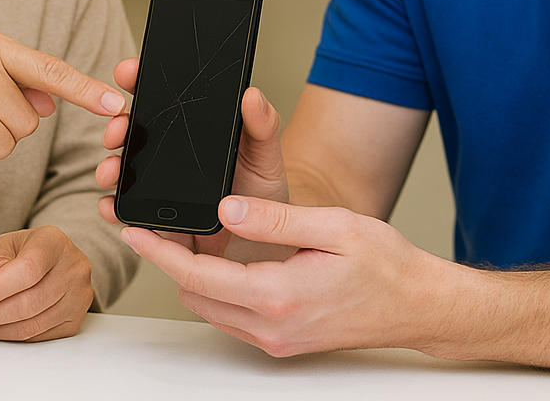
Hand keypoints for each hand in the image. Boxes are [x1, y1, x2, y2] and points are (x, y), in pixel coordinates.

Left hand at [0, 226, 92, 341]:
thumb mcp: (5, 244)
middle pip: (29, 303)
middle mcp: (73, 269)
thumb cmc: (27, 251)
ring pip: (32, 325)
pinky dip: (10, 337)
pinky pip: (38, 337)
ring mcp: (78, 296)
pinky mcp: (75, 320)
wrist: (53, 260)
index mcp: (54, 243)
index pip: (26, 271)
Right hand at [94, 56, 288, 259]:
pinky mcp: (157, 222)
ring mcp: (160, 188)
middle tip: (118, 127)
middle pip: (136, 132)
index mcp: (196, 131)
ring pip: (126, 171)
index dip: (143, 81)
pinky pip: (130, 214)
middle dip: (118, 126)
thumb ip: (262, 126)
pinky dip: (113, 209)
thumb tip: (252, 94)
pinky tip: (110, 206)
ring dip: (110, 167)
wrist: (266, 244)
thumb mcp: (267, 157)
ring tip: (110, 170)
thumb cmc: (265, 194)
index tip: (129, 71)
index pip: (164, 99)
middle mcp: (172, 156)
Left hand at [121, 194, 454, 357]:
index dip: (160, 251)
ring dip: (189, 278)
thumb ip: (275, 219)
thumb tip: (226, 208)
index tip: (132, 229)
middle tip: (148, 226)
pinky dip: (214, 292)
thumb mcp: (333, 226)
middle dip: (167, 262)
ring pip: (210, 309)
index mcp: (280, 295)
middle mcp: (272, 326)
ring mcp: (276, 338)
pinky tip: (215, 263)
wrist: (417, 305)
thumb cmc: (386, 264)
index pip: (199, 276)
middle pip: (195, 297)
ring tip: (175, 239)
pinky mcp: (283, 340)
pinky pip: (232, 317)